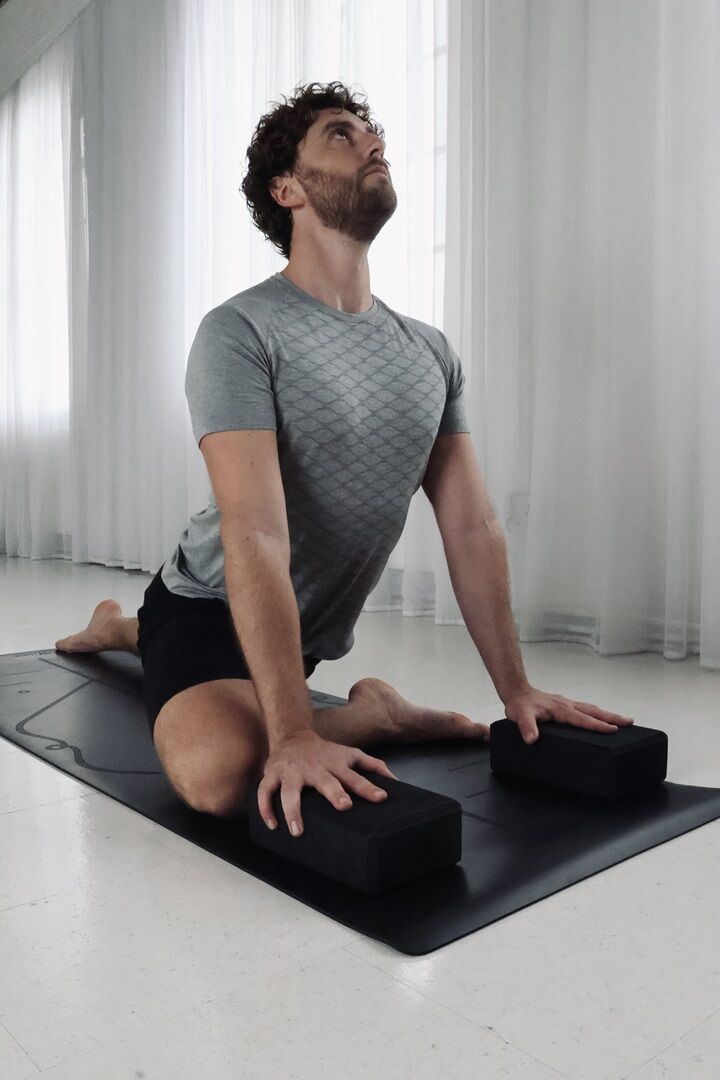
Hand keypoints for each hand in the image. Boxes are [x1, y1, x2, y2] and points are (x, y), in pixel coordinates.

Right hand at [258, 729, 398, 836]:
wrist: (293, 736)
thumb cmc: (325, 752)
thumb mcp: (350, 753)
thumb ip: (373, 765)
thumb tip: (396, 780)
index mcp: (335, 765)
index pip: (355, 777)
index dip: (368, 787)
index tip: (380, 797)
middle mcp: (315, 769)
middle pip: (326, 781)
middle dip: (334, 793)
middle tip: (343, 806)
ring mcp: (292, 772)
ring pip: (290, 791)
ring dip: (293, 810)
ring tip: (297, 831)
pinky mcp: (273, 775)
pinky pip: (266, 792)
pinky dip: (266, 808)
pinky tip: (272, 825)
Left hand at [502, 686, 634, 744]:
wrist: (516, 691)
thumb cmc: (519, 705)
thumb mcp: (520, 717)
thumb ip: (526, 727)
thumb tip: (532, 739)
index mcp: (561, 709)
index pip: (582, 719)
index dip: (597, 725)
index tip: (613, 729)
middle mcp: (567, 705)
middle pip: (594, 711)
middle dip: (612, 717)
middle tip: (630, 722)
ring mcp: (568, 704)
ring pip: (592, 709)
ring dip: (608, 714)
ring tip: (624, 721)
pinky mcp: (566, 705)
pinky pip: (586, 709)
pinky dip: (597, 713)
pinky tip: (601, 718)